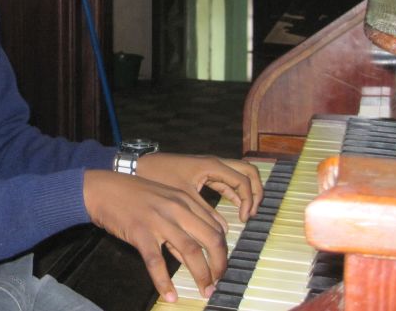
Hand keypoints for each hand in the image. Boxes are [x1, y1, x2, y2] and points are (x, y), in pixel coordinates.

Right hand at [82, 169, 229, 302]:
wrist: (101, 188)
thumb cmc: (131, 194)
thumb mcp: (162, 199)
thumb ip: (181, 220)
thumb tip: (195, 249)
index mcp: (184, 199)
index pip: (215, 227)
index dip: (223, 250)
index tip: (220, 265)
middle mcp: (176, 208)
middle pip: (211, 239)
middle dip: (219, 265)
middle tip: (217, 281)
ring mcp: (158, 220)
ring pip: (190, 251)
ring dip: (202, 275)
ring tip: (205, 291)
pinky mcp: (140, 233)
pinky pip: (156, 262)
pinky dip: (164, 282)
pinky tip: (170, 295)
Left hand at [135, 153, 263, 223]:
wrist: (139, 165)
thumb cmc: (159, 175)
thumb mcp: (183, 197)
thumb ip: (205, 212)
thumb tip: (224, 230)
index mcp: (212, 165)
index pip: (243, 179)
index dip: (249, 199)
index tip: (244, 218)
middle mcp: (214, 163)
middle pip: (249, 171)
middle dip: (256, 191)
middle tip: (252, 212)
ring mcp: (210, 167)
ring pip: (240, 175)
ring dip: (247, 193)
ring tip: (246, 215)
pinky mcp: (205, 174)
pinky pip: (228, 182)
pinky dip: (236, 194)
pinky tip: (236, 211)